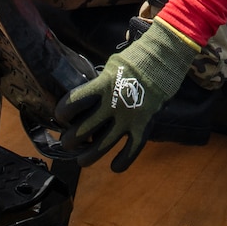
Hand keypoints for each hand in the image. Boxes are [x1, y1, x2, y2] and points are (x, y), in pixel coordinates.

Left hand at [57, 18, 198, 171]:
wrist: (165, 58)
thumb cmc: (137, 58)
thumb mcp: (111, 66)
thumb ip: (99, 83)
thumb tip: (86, 94)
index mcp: (102, 85)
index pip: (73, 104)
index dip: (62, 113)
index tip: (60, 118)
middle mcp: (113, 104)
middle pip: (84, 129)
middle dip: (71, 140)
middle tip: (68, 143)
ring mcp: (129, 117)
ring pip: (103, 145)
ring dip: (89, 156)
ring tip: (82, 161)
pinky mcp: (144, 124)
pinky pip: (132, 148)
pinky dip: (123, 160)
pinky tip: (114, 167)